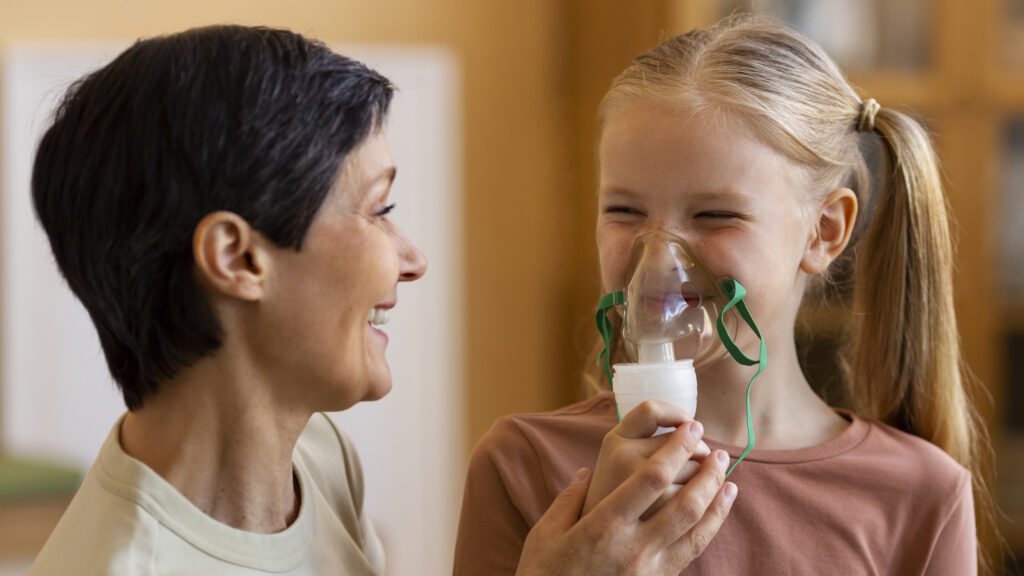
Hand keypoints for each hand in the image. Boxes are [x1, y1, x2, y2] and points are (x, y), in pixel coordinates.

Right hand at [514, 416, 736, 575]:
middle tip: (718, 449)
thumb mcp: (545, 534)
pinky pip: (694, 549)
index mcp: (603, 525)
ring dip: (715, 497)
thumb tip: (584, 473)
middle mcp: (633, 546)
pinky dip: (713, 524)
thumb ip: (568, 500)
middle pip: (684, 502)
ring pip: (696, 527)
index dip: (675, 449)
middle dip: (705, 472)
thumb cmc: (545, 575)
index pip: (650, 479)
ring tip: (726, 472)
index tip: (688, 428)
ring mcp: (650, 567)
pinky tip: (720, 507)